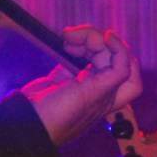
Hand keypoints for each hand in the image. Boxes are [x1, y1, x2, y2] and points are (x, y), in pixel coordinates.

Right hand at [21, 25, 142, 146]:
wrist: (28, 122)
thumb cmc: (59, 117)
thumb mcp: (90, 98)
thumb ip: (111, 78)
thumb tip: (123, 54)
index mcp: (108, 97)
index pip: (128, 72)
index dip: (122, 52)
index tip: (106, 36)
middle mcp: (98, 88)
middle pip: (109, 57)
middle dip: (96, 41)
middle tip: (75, 34)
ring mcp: (81, 81)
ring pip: (94, 53)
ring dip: (83, 40)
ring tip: (66, 36)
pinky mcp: (65, 76)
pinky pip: (76, 55)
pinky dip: (74, 45)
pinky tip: (64, 42)